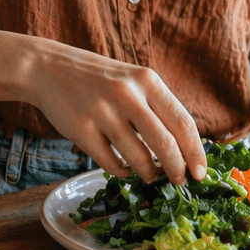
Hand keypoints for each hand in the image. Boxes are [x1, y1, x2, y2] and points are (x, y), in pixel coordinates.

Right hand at [27, 41, 207, 186]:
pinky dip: (122, 172)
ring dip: (149, 174)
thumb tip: (186, 150)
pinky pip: (110, 163)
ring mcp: (102, 111)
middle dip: (177, 170)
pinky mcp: (80, 129)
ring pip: (138, 158)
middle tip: (179, 182)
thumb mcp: (134, 81)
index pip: (183, 122)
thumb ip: (157, 108)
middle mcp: (127, 94)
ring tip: (150, 176)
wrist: (50, 67)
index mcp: (147, 80)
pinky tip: (124, 169)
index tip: (200, 173)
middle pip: (165, 144)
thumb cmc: (101, 80)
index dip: (195, 152)